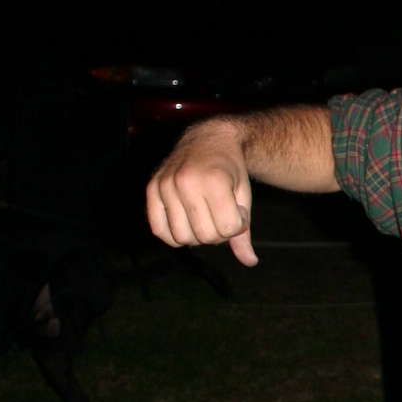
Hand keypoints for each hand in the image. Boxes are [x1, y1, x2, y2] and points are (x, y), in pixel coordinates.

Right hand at [146, 120, 257, 266]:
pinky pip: (159, 230)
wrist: (210, 140)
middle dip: (218, 232)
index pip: (229, 228)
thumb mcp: (244, 197)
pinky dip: (174, 235)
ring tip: (204, 215)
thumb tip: (250, 262)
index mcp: (214, 180)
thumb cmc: (230, 171)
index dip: (238, 224)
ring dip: (197, 234)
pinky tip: (187, 222)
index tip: (238, 209)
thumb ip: (243, 232)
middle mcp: (186, 181)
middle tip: (221, 212)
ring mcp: (166, 184)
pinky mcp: (151, 188)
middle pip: (205, 237)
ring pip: (182, 238)